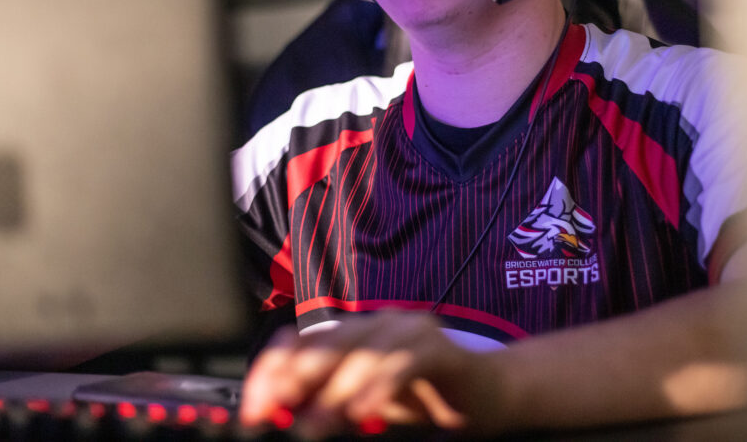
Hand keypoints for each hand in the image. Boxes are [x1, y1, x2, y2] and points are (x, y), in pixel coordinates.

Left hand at [239, 310, 505, 436]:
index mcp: (352, 334)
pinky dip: (381, 387)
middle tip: (277, 411)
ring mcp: (409, 329)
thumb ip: (327, 403)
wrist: (492, 395)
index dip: (270, 372)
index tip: (254, 409)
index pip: (297, 343)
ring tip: (314, 423)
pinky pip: (404, 364)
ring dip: (335, 391)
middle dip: (295, 379)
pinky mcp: (439, 348)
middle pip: (325, 344)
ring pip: (363, 353)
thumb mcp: (365, 406)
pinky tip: (364, 413)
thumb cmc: (425, 400)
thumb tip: (280, 413)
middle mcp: (376, 323)